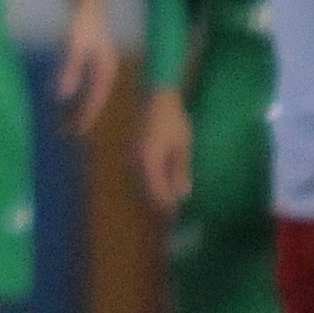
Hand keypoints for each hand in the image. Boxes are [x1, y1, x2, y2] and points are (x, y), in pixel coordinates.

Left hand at [55, 0, 118, 138]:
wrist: (88, 4)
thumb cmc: (82, 24)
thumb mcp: (73, 46)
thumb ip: (69, 70)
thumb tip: (62, 97)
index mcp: (105, 70)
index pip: (95, 99)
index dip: (85, 117)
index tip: (76, 132)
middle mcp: (106, 71)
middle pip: (94, 100)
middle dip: (80, 117)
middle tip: (66, 134)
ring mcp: (101, 67)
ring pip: (89, 94)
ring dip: (77, 108)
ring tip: (63, 123)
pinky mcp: (93, 62)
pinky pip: (85, 86)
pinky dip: (75, 96)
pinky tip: (63, 102)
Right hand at [137, 89, 193, 213]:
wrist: (157, 98)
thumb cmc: (173, 120)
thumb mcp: (182, 146)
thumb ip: (181, 170)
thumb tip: (182, 195)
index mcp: (148, 162)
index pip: (156, 191)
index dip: (165, 204)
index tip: (175, 214)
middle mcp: (135, 162)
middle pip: (145, 190)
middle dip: (159, 201)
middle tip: (172, 213)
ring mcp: (131, 157)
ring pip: (141, 183)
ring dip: (153, 192)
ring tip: (167, 201)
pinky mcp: (131, 152)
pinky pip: (140, 173)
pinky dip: (150, 181)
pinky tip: (160, 183)